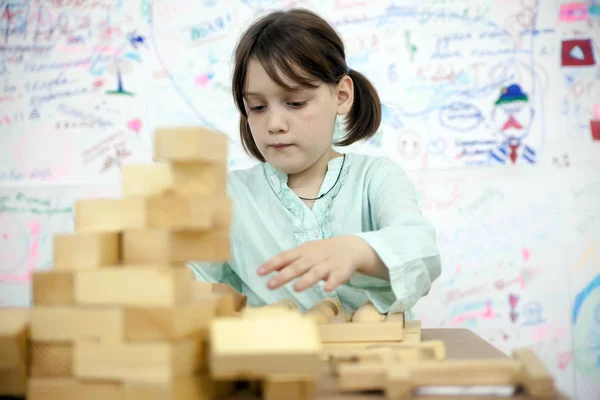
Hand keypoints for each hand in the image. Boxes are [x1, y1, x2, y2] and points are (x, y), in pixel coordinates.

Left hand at [257, 235, 372, 292]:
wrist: (349, 248)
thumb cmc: (321, 253)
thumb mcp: (303, 253)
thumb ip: (288, 261)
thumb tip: (269, 268)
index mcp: (302, 252)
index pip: (284, 257)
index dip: (271, 264)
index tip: (259, 272)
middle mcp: (313, 258)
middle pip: (297, 267)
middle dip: (283, 276)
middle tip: (270, 285)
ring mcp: (327, 265)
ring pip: (315, 272)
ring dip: (306, 280)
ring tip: (296, 288)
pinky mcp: (340, 272)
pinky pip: (336, 278)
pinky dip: (332, 283)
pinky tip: (327, 289)